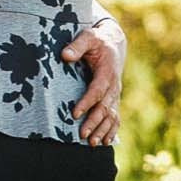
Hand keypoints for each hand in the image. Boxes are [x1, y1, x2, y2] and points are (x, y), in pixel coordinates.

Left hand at [64, 27, 121, 145]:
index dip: (87, 102)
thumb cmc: (97, 40)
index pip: (98, 90)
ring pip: (111, 115)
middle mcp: (114, 85)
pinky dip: (112, 130)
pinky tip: (105, 142)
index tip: (74, 113)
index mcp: (108, 72)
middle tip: (82, 135)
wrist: (114, 43)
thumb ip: (77, 46)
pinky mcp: (114, 98)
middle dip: (94, 122)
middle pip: (105, 107)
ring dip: (103, 130)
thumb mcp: (88, 37)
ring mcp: (116, 93)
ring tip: (92, 143)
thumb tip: (64, 55)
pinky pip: (115, 116)